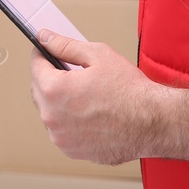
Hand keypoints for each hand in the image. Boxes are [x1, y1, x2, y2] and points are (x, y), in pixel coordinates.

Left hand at [29, 29, 163, 165]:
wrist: (153, 123)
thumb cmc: (130, 91)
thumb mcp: (97, 55)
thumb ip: (65, 45)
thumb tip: (44, 37)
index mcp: (54, 90)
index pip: (35, 66)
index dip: (42, 54)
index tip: (47, 50)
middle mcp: (52, 117)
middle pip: (39, 90)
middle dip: (50, 78)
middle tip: (72, 71)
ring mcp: (61, 138)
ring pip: (51, 112)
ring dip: (60, 102)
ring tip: (85, 95)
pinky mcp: (73, 151)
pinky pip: (63, 131)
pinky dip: (70, 122)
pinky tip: (90, 114)